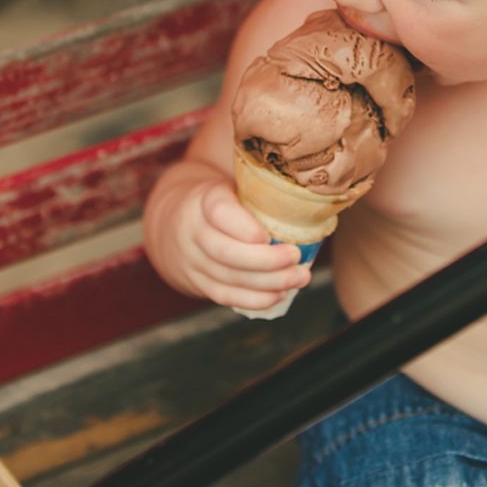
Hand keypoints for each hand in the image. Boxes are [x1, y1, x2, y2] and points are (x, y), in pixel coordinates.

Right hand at [157, 176, 310, 311]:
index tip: (269, 236)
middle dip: (266, 261)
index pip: (219, 212)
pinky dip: (255, 299)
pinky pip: (225, 296)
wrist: (173, 222)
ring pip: (229, 278)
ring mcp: (192, 260)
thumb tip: (313, 198)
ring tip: (300, 278)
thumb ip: (260, 192)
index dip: (245, 228)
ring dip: (269, 283)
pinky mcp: (197, 282)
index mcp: (203, 200)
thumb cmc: (219, 202)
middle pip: (225, 252)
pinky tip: (279, 295)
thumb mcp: (231, 187)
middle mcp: (192, 231)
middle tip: (296, 258)